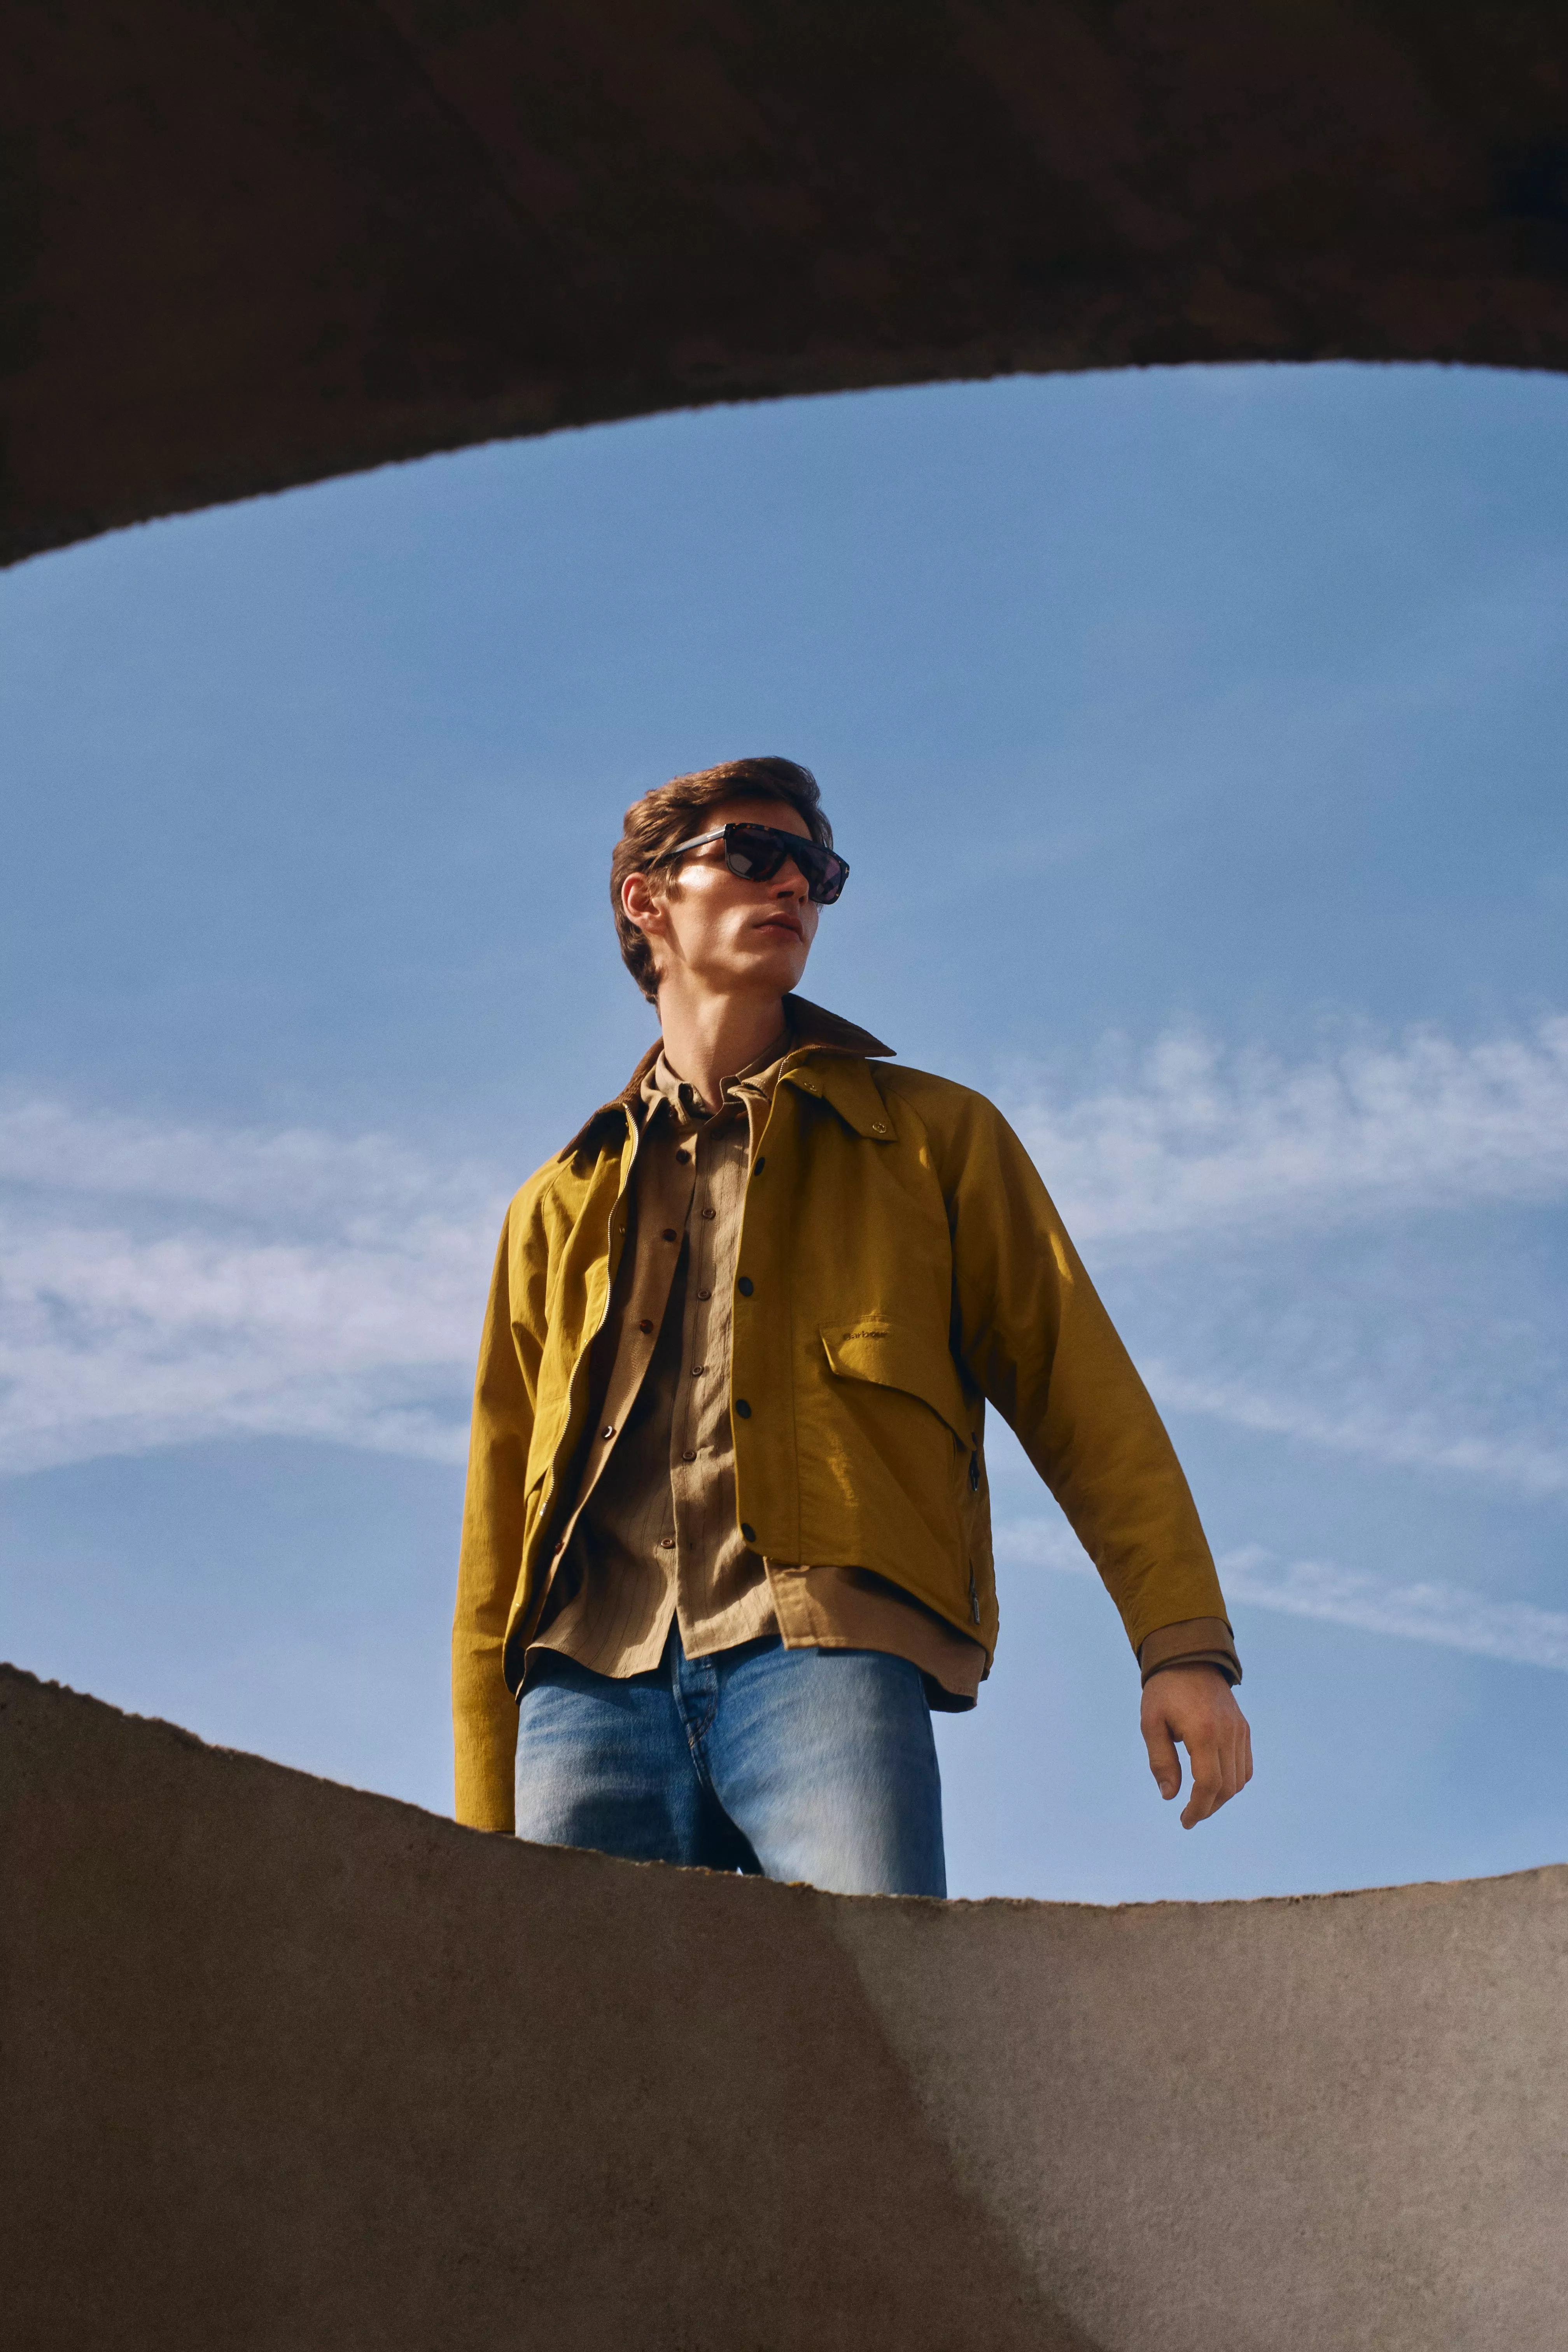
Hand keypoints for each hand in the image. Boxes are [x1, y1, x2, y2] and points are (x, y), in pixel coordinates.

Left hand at [1140, 1665, 1252, 1828]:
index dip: (1198, 1808)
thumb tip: (1170, 1796)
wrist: (1189, 1657)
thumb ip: (1161, 1760)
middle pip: (1227, 1786)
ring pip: (1239, 1779)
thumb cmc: (1164, 1690)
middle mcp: (1228, 1733)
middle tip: (1190, 1816)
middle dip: (1208, 1807)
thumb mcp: (1151, 1723)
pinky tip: (1215, 1785)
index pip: (1209, 1783)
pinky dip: (1233, 1781)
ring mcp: (1239, 1730)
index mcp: (1203, 1732)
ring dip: (1221, 1797)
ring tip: (1200, 1803)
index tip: (1184, 1820)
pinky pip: (1245, 1766)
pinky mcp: (1243, 1728)